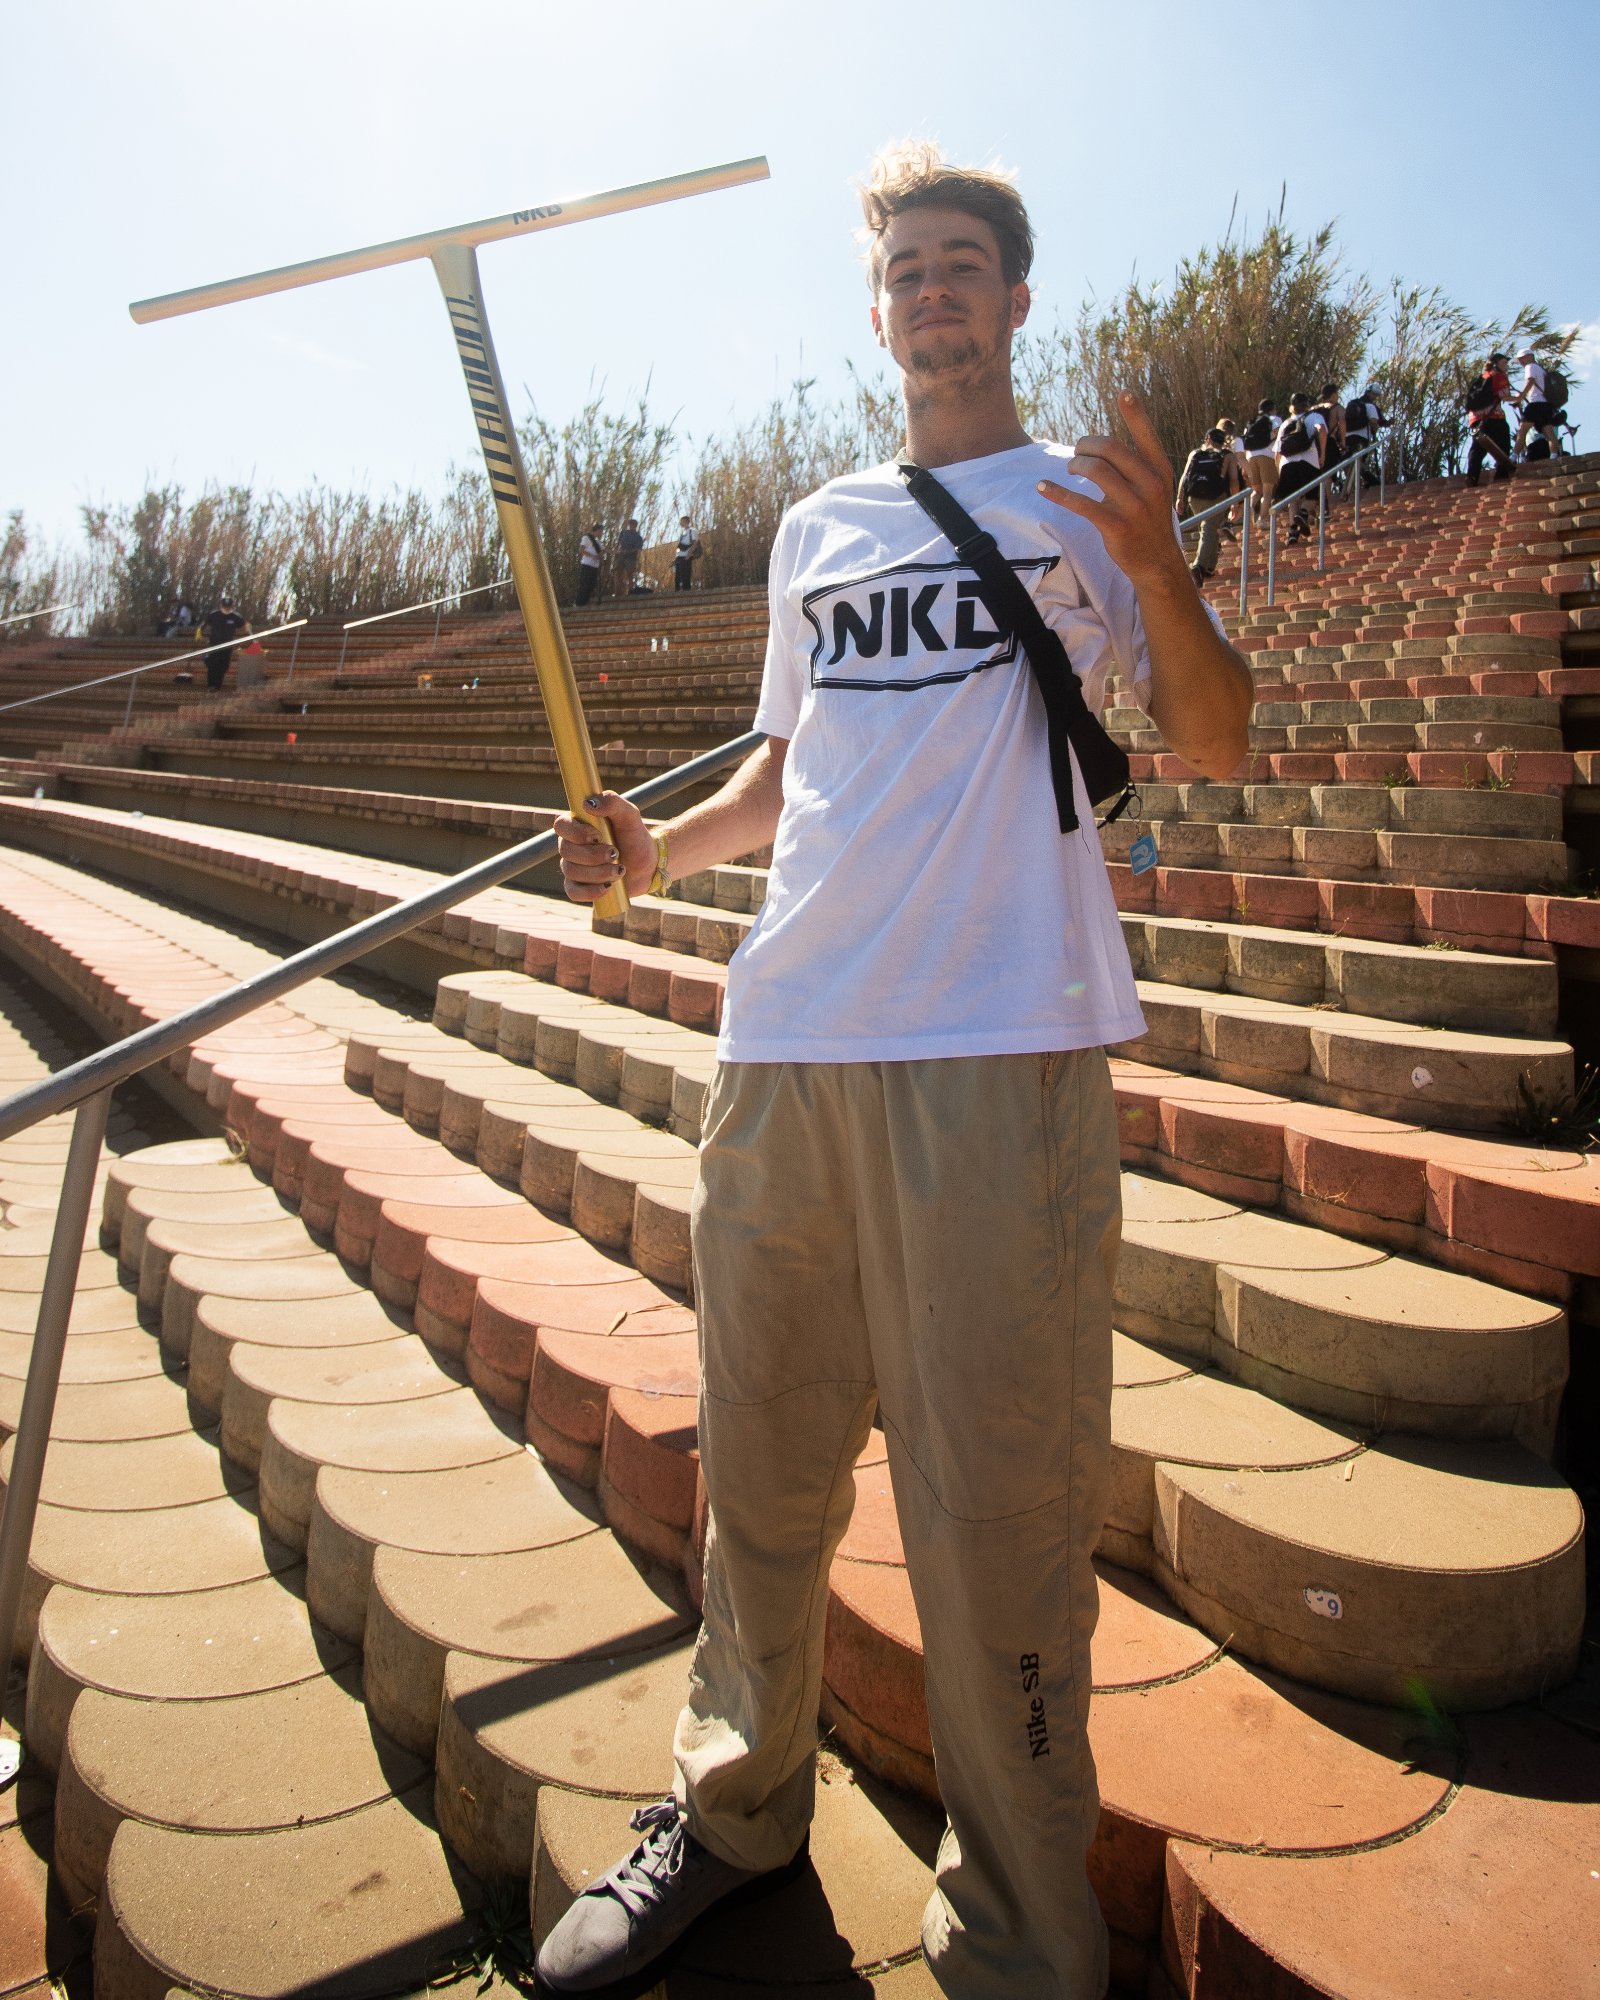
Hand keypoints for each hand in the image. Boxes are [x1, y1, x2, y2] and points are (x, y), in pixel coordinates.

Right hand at [554, 791, 656, 903]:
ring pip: (572, 872)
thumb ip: (613, 802)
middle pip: (566, 851)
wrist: (648, 863)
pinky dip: (590, 892)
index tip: (597, 835)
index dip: (576, 832)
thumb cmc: (635, 836)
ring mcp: (574, 867)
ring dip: (599, 872)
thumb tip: (588, 804)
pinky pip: (573, 892)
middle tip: (615, 853)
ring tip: (620, 869)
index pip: (561, 825)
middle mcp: (571, 846)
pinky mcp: (580, 887)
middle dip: (593, 855)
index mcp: (577, 825)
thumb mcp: (629, 815)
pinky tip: (608, 887)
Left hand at [1037, 388, 1187, 588]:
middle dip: (1086, 445)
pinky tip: (1043, 487)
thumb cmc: (1148, 519)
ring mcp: (1134, 506)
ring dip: (1075, 465)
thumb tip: (1101, 446)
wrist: (1157, 561)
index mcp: (1160, 469)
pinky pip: (1081, 503)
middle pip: (1111, 449)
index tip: (1124, 392)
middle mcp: (1150, 484)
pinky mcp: (1116, 526)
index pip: (1147, 435)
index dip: (1135, 412)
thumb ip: (1136, 466)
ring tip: (1070, 469)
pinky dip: (1058, 493)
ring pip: (1096, 471)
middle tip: (1077, 452)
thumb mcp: (1153, 488)